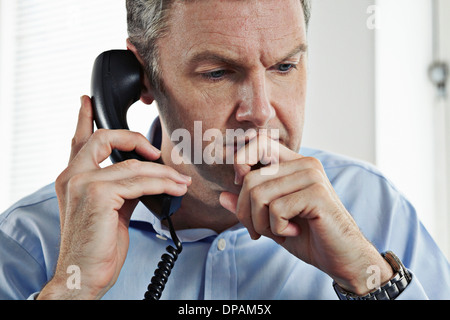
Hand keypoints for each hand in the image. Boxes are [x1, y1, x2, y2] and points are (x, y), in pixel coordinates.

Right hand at [38, 96, 190, 298]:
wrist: (82, 276)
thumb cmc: (95, 247)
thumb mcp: (109, 211)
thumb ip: (122, 188)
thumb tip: (147, 179)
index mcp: (71, 178)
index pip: (78, 141)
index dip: (84, 119)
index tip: (86, 102)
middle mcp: (72, 176)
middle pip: (104, 137)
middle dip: (134, 137)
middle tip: (155, 151)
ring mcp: (83, 183)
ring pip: (133, 165)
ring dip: (163, 173)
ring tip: (180, 182)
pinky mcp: (98, 195)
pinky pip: (140, 181)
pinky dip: (163, 184)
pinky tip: (175, 189)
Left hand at [219, 134, 392, 294]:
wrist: (342, 258)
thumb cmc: (308, 237)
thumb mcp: (271, 221)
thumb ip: (249, 206)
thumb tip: (222, 196)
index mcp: (293, 164)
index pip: (258, 142)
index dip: (240, 162)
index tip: (241, 188)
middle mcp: (304, 164)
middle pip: (250, 178)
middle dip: (245, 212)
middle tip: (257, 231)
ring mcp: (312, 176)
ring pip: (259, 194)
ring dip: (260, 223)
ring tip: (279, 231)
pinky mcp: (317, 193)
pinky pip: (276, 209)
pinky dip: (277, 228)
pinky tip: (294, 231)